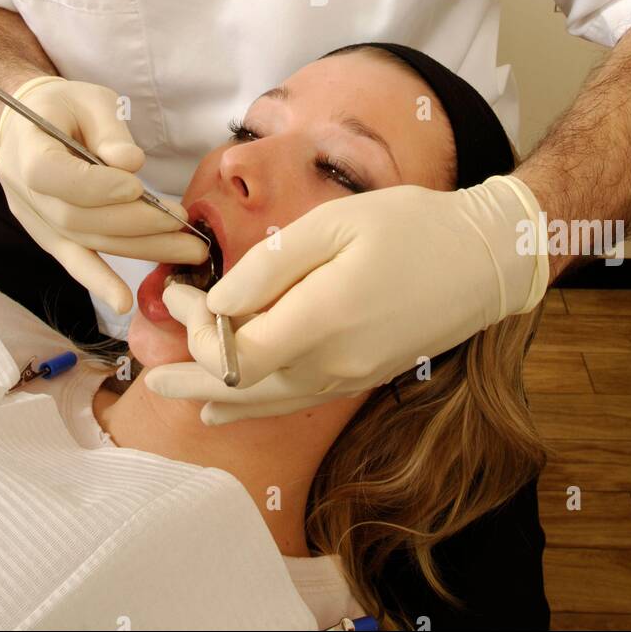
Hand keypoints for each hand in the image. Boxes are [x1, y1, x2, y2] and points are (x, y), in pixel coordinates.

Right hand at [0, 75, 206, 311]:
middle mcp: (23, 192)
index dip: (94, 185)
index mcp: (26, 148)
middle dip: (134, 223)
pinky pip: (73, 259)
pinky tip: (123, 301)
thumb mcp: (89, 99)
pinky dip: (98, 281)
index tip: (137, 186)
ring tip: (184, 250)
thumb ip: (109, 130)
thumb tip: (131, 164)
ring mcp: (33, 219)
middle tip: (181, 223)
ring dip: (136, 248)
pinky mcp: (48, 235)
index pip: (51, 175)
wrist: (28, 125)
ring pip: (83, 241)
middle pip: (76, 217)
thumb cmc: (64, 107)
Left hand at [144, 176, 548, 423]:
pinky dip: (252, 405)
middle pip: (242, 388)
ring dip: (215, 395)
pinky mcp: (361, 378)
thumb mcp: (334, 223)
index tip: (177, 290)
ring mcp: (349, 378)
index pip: (235, 350)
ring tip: (171, 392)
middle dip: (189, 374)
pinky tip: (225, 408)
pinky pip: (293, 401)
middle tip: (147, 370)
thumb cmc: (410, 227)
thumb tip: (217, 305)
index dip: (196, 330)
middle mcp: (332, 364)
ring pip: (266, 402)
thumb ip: (269, 267)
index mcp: (321, 321)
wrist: (484, 259)